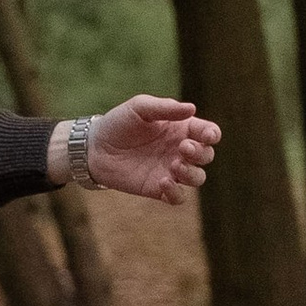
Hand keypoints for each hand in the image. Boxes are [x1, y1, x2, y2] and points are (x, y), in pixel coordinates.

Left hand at [77, 95, 217, 206]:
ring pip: (197, 178)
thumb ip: (165, 108)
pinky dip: (176, 192)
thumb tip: (192, 108)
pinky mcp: (158, 189)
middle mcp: (180, 150)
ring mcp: (170, 170)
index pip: (208, 133)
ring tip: (174, 165)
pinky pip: (178, 197)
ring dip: (192, 173)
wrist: (94, 147)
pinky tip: (164, 182)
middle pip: (206, 156)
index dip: (212, 134)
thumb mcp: (140, 108)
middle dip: (201, 153)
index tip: (205, 135)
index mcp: (181, 129)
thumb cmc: (118, 123)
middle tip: (183, 148)